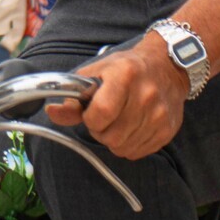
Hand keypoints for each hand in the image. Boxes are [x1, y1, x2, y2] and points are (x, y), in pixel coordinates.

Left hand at [46, 39, 187, 161]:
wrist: (166, 67)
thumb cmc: (125, 69)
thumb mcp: (95, 74)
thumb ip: (73, 98)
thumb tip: (52, 112)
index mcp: (124, 75)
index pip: (101, 113)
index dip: (90, 119)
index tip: (91, 113)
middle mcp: (146, 95)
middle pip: (111, 136)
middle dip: (101, 131)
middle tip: (105, 118)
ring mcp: (159, 114)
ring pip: (122, 147)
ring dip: (114, 140)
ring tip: (118, 121)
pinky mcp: (167, 130)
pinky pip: (137, 152)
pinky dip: (128, 145)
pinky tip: (131, 128)